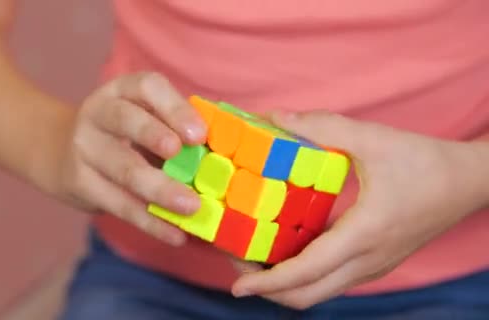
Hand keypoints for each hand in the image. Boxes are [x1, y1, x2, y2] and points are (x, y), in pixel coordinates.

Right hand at [57, 72, 206, 245]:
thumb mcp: (143, 116)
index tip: (199, 134)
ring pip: (123, 169)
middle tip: (185, 155)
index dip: (173, 108)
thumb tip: (229, 148)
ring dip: (159, 189)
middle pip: (125, 121)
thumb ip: (177, 127)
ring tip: (191, 207)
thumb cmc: (124, 132)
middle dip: (155, 136)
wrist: (60, 150)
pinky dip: (150, 222)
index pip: (146, 87)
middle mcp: (98, 112)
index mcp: (122, 90)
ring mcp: (84, 148)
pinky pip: (118, 204)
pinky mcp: (78, 183)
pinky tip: (176, 235)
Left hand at [230, 110, 487, 308]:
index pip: (305, 273)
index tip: (236, 285)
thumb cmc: (425, 161)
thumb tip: (276, 118)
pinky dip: (304, 274)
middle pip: (307, 295)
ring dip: (284, 283)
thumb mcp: (372, 138)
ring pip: (319, 291)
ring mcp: (373, 266)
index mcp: (363, 235)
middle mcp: (367, 261)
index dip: (266, 282)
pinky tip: (287, 249)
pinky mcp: (375, 262)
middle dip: (268, 288)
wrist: (469, 182)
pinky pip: (332, 279)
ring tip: (255, 258)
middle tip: (238, 267)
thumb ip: (321, 126)